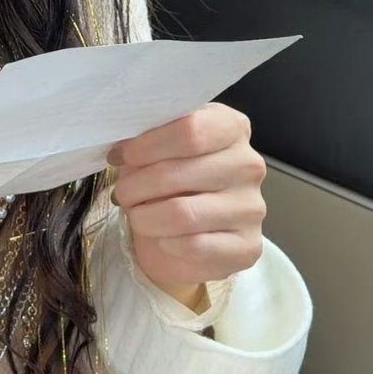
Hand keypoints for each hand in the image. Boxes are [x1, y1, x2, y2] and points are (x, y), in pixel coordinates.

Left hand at [107, 104, 266, 307]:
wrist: (191, 230)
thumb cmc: (173, 178)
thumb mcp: (161, 147)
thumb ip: (150, 138)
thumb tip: (122, 145)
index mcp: (231, 127)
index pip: (189, 129)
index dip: (146, 144)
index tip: (120, 155)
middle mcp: (248, 164)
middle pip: (178, 172)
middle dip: (136, 185)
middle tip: (121, 192)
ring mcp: (252, 207)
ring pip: (182, 213)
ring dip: (144, 216)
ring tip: (134, 213)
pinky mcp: (248, 246)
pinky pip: (193, 246)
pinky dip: (164, 242)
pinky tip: (160, 236)